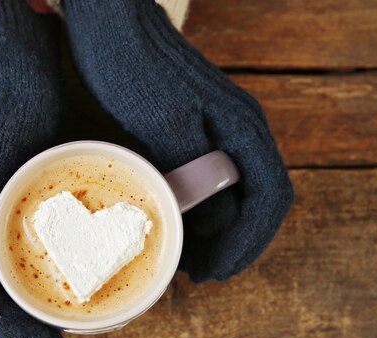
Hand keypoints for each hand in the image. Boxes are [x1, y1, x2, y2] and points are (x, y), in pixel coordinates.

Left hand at [63, 0, 293, 282]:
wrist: (107, 21)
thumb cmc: (130, 64)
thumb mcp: (160, 120)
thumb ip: (192, 170)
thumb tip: (213, 221)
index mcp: (242, 128)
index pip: (269, 199)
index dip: (246, 243)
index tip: (215, 273)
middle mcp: (238, 131)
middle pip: (253, 203)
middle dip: (229, 245)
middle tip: (194, 274)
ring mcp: (216, 131)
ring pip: (231, 195)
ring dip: (212, 233)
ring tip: (182, 259)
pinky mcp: (192, 132)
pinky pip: (207, 181)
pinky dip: (195, 211)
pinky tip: (172, 224)